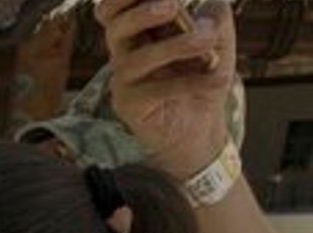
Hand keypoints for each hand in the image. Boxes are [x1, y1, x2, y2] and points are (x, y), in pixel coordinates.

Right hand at [95, 0, 237, 177]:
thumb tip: (209, 5)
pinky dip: (189, 82)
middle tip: (173, 5)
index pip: (113, 8)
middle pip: (114, 26)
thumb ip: (214, 16)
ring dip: (175, 45)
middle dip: (141, 12)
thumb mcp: (217, 38)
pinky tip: (215, 79)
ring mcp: (124, 80)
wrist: (201, 124)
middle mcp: (124, 52)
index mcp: (138, 30)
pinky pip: (154, 90)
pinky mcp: (129, 106)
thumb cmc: (202, 75)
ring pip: (136, 58)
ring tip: (207, 41)